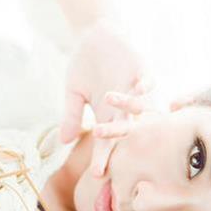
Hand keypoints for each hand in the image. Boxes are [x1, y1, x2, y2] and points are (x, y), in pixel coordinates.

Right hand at [59, 21, 152, 175]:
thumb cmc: (86, 65)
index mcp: (108, 115)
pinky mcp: (142, 71)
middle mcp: (124, 107)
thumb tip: (63, 142)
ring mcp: (134, 90)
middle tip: (113, 164)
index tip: (98, 175)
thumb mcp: (74, 92)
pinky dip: (143, 86)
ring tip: (115, 127)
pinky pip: (147, 81)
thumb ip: (72, 116)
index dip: (103, 157)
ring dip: (127, 116)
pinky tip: (138, 89)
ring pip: (135, 109)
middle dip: (116, 147)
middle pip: (122, 131)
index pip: (106, 141)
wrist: (95, 36)